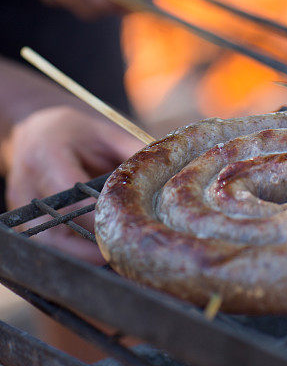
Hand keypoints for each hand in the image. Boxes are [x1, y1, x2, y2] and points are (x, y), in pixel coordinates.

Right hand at [2, 106, 139, 262]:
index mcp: (49, 154)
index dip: (95, 220)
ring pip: (47, 245)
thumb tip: (165, 170)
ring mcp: (20, 204)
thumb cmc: (73, 131)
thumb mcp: (104, 133)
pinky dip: (70, 253)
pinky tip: (94, 254)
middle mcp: (28, 182)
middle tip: (118, 256)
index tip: (122, 231)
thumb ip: (130, 151)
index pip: (70, 197)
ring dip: (78, 256)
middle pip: (53, 231)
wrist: (35, 129)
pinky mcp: (21, 219)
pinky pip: (45, 244)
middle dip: (85, 250)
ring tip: (110, 259)